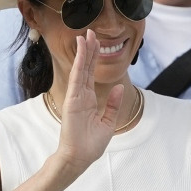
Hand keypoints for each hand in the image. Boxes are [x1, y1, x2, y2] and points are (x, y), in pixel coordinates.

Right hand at [55, 29, 124, 168]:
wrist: (80, 158)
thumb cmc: (90, 144)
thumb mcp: (108, 122)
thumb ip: (112, 104)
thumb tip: (118, 87)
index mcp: (88, 99)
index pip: (91, 74)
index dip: (93, 58)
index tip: (96, 43)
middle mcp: (81, 95)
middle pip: (85, 68)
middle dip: (89, 50)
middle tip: (91, 32)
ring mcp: (75, 97)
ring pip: (81, 70)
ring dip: (83, 53)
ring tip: (86, 36)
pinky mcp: (72, 101)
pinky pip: (77, 79)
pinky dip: (79, 64)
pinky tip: (81, 52)